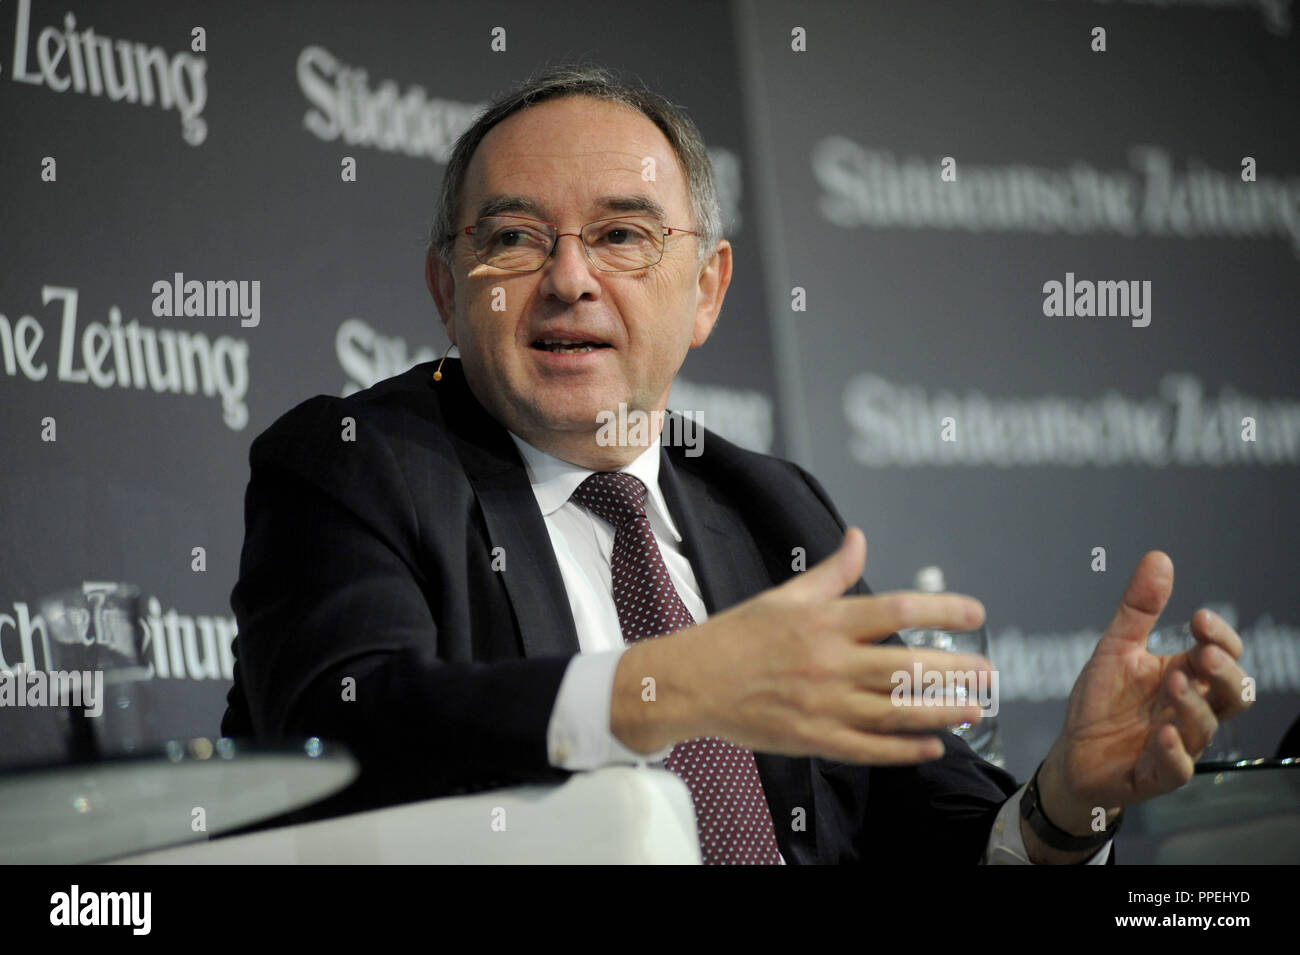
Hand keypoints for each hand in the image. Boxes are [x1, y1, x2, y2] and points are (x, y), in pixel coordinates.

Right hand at [611, 527, 991, 764]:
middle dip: (954, 669)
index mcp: (823, 621)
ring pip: (895, 710)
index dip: (943, 608)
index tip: (974, 613)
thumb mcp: (785, 596)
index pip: (897, 609)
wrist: (689, 683)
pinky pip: (868, 748)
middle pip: (906, 665)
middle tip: (988, 670)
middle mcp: (828, 662)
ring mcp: (822, 704)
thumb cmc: (736, 636)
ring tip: (974, 707)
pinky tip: (932, 745)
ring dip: (941, 710)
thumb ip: (831, 572)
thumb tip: (859, 538)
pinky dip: (902, 749)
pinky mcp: (813, 738)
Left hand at [1040, 551, 1252, 829]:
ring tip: (1172, 682)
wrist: (1072, 754)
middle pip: (1235, 694)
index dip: (1220, 638)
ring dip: (1193, 704)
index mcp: (1186, 676)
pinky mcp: (1157, 775)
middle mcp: (1190, 710)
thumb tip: (1159, 557)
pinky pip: (1177, 769)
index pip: (1223, 655)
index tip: (1198, 618)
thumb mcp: (1115, 648)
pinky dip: (1174, 752)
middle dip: (1225, 673)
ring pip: (1206, 727)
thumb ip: (1139, 609)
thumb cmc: (1102, 702)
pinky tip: (1164, 734)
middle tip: (1203, 654)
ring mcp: (1179, 744)